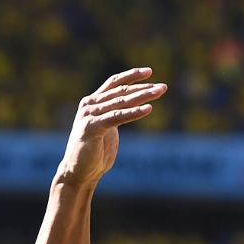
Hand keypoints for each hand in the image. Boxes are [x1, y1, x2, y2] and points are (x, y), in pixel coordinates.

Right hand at [58, 68, 166, 186]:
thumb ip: (116, 115)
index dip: (131, 76)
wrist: (79, 172)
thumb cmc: (96, 152)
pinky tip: (148, 109)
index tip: (150, 72)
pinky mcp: (92, 127)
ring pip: (121, 102)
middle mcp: (89, 105)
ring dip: (142, 97)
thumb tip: (134, 107)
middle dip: (144, 88)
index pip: (114, 83)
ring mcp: (89, 115)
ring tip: (159, 93)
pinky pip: (117, 117)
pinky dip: (133, 113)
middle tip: (163, 87)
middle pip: (121, 91)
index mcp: (93, 102)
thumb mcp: (108, 128)